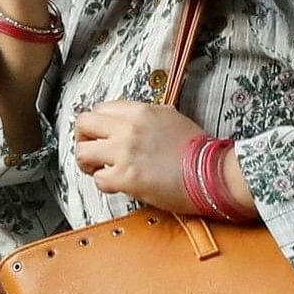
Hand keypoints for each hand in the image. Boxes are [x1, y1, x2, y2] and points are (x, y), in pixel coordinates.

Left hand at [72, 99, 207, 211]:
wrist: (210, 172)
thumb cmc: (196, 149)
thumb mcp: (170, 117)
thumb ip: (145, 117)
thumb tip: (128, 123)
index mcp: (140, 111)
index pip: (100, 108)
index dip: (97, 124)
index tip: (100, 135)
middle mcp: (128, 127)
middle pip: (84, 123)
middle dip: (83, 139)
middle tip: (92, 151)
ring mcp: (125, 152)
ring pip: (82, 152)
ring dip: (87, 163)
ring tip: (99, 170)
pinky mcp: (127, 177)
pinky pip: (98, 179)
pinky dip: (104, 183)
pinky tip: (117, 184)